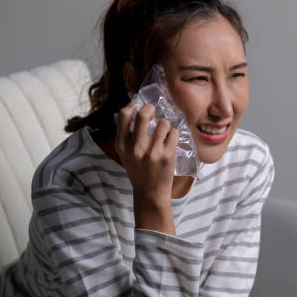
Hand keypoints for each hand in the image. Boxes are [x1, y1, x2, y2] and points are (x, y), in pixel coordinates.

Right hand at [115, 101, 178, 233]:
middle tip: (153, 111)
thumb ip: (127, 133)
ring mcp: (152, 152)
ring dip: (165, 124)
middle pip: (143, 114)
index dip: (133, 105)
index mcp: (122, 145)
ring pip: (163, 122)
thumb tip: (136, 107)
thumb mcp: (125, 153)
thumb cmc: (138, 169)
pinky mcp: (167, 156)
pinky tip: (170, 140)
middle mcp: (135, 147)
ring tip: (164, 131)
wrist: (150, 192)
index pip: (124, 114)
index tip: (139, 105)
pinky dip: (174, 134)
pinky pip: (174, 133)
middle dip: (151, 108)